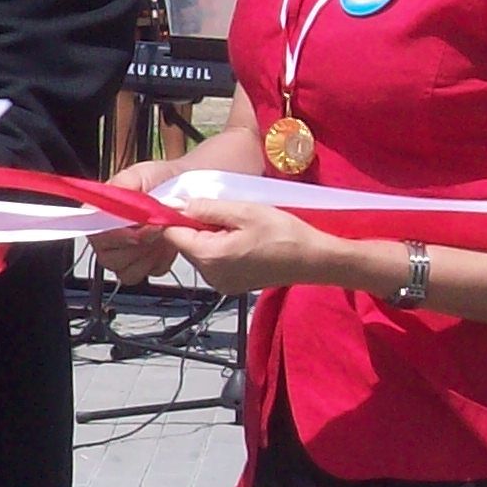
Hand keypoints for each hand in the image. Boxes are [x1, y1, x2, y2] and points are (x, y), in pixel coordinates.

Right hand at [90, 158, 193, 283]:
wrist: (191, 190)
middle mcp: (109, 236)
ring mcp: (127, 254)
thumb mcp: (145, 173)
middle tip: (157, 228)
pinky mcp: (147, 265)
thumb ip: (127, 181)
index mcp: (101, 212)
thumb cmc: (164, 180)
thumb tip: (117, 193)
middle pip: (106, 256)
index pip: (90, 229)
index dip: (110, 233)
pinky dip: (161, 261)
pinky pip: (149, 273)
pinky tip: (168, 244)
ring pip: (125, 270)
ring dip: (147, 255)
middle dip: (134, 245)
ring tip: (163, 234)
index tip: (134, 228)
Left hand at [160, 197, 347, 297]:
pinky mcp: (230, 284)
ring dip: (210, 235)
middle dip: (198, 225)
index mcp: (210, 257)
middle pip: (185, 243)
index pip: (172, 234)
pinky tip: (243, 239)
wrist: (314, 259)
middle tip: (227, 213)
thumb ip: (206, 208)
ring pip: (199, 252)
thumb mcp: (244, 211)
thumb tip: (175, 204)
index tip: (192, 202)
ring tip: (239, 227)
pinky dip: (220, 247)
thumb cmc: (284, 233)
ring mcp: (220, 283)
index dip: (176, 215)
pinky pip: (213, 261)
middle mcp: (210, 275)